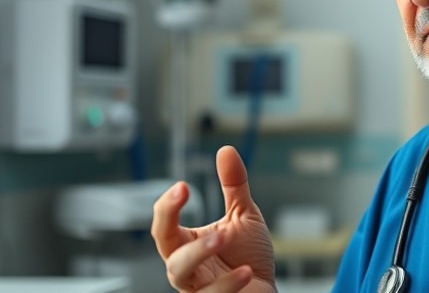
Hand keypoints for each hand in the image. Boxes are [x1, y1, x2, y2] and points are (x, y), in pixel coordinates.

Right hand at [152, 146, 275, 292]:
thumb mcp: (243, 216)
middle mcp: (186, 267)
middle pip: (168, 252)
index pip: (164, 225)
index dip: (168, 206)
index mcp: (186, 244)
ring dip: (200, 254)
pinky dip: (229, 284)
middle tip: (200, 212)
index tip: (182, 186)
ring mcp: (197, 288)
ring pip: (182, 275)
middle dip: (178, 227)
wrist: (265, 290)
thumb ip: (233, 186)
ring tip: (223, 238)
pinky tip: (247, 272)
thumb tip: (225, 149)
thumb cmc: (249, 256)